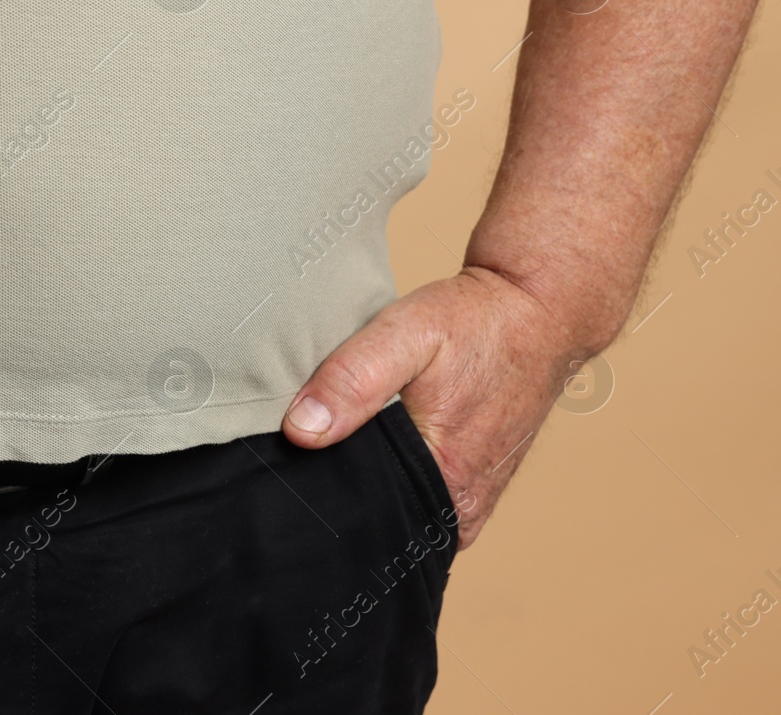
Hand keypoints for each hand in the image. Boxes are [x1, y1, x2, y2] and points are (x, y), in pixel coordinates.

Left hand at [279, 267, 587, 548]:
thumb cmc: (473, 322)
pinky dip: (393, 478)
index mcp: (445, 480)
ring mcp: (472, 501)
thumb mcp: (405, 334)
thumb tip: (300, 431)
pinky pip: (419, 499)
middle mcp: (463, 505)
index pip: (361, 518)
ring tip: (341, 445)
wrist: (536, 311)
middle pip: (379, 518)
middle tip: (311, 450)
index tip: (294, 466)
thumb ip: (352, 381)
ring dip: (369, 484)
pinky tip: (372, 448)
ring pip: (398, 510)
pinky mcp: (474, 489)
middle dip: (341, 490)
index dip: (323, 491)